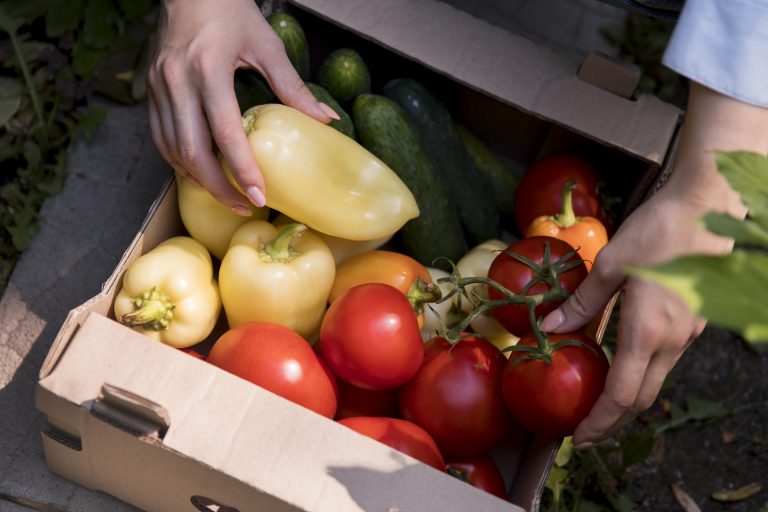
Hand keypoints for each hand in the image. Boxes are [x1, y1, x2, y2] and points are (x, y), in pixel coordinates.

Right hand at [147, 0, 337, 213]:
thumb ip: (293, 87)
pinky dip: (180, 161)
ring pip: (173, 150)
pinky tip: (201, 172)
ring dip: (199, 179)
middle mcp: (177, 82)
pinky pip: (161, 138)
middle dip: (218, 187)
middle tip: (244, 207)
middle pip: (192, 152)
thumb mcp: (267, 46)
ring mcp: (158, 87)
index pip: (225, 132)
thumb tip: (326, 121)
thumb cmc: (229, 10)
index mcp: (208, 69)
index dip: (242, 169)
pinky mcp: (150, 90)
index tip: (259, 196)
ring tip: (226, 196)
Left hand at [541, 82, 767, 447]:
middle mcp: (672, 340)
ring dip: (627, 401)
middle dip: (612, 422)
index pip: (622, 395)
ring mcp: (688, 333)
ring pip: (655, 381)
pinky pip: (664, 360)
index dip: (599, 422)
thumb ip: (581, 302)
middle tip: (585, 434)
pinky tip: (621, 367)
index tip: (578, 439)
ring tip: (598, 406)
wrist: (708, 206)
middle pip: (642, 399)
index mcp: (648, 330)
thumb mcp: (609, 265)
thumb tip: (550, 327)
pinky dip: (640, 376)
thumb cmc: (657, 230)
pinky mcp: (694, 322)